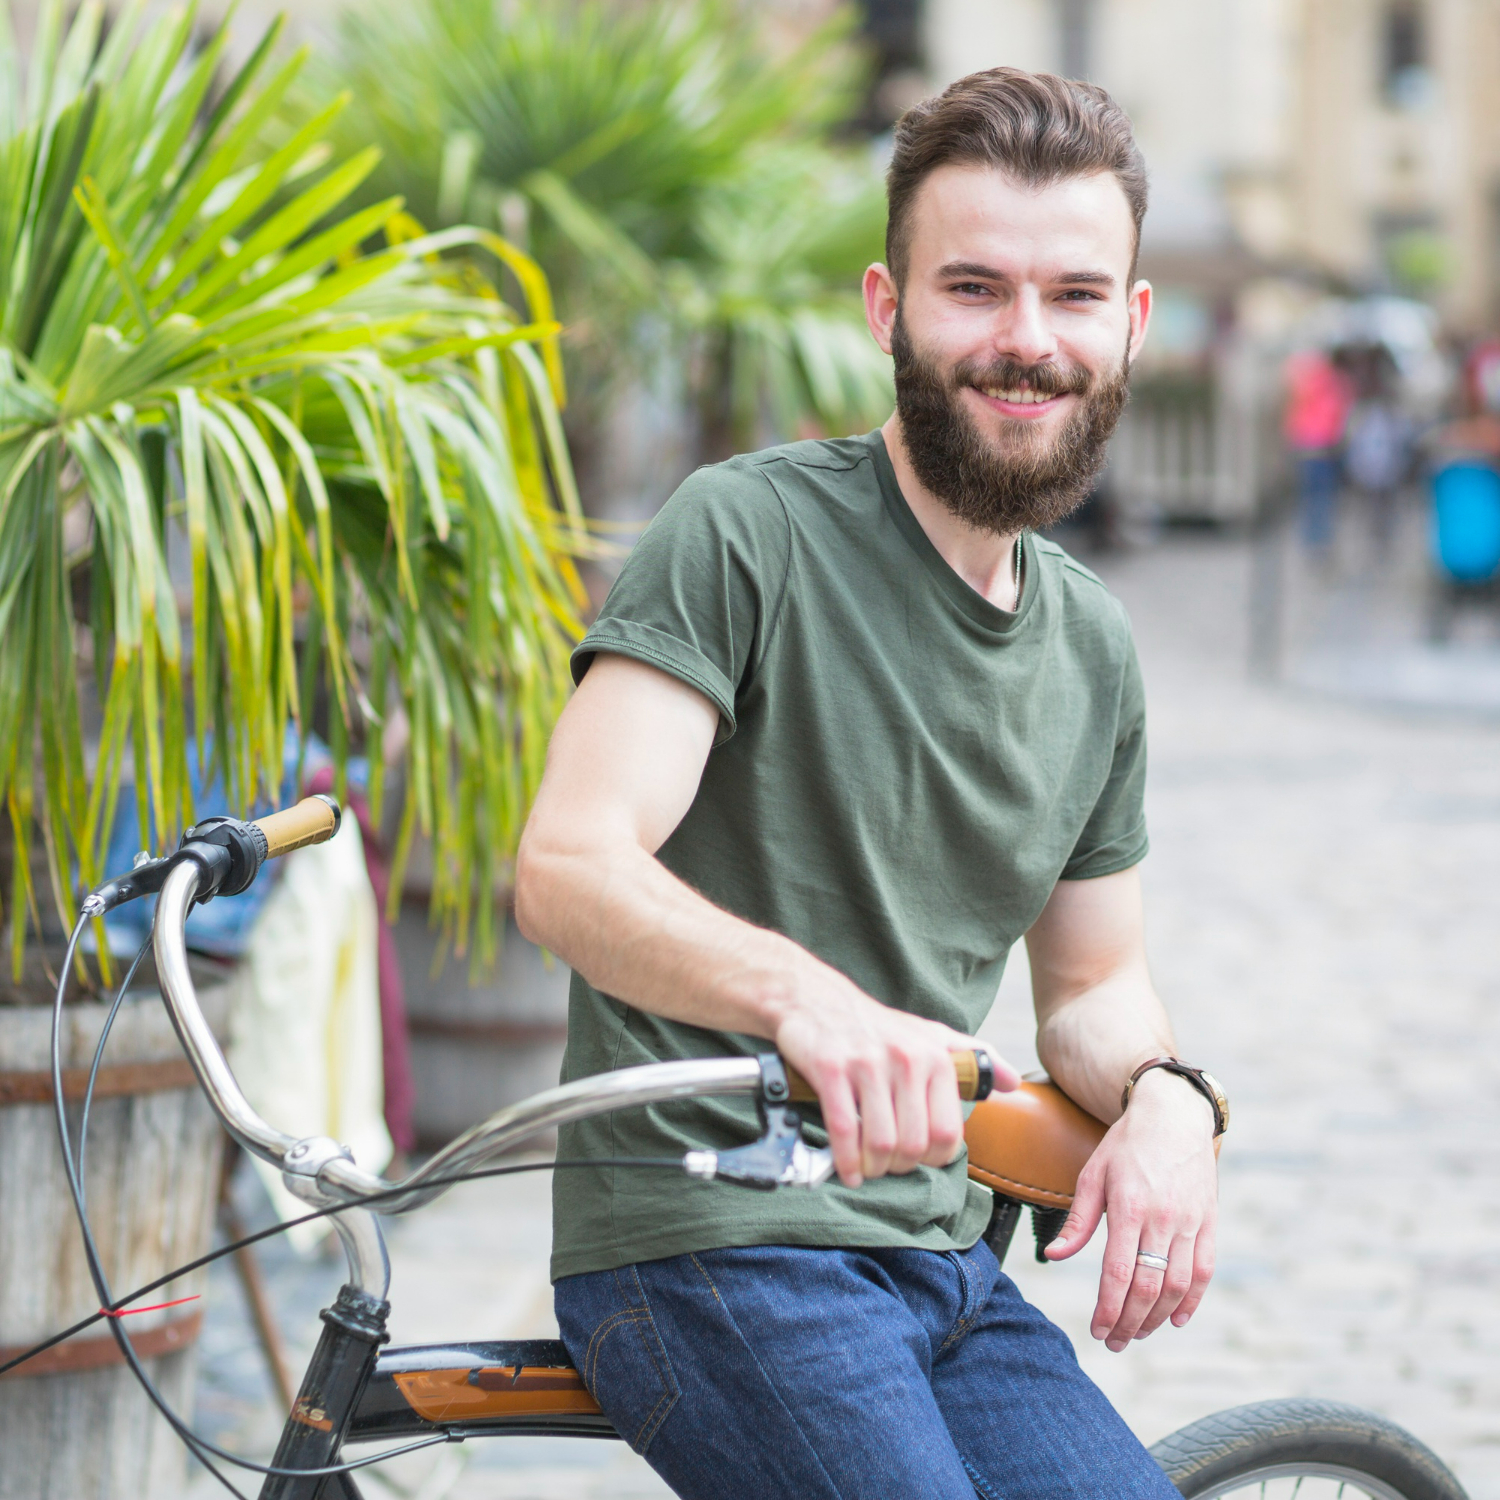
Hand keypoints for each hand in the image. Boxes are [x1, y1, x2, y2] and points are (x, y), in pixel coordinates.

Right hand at [772, 965, 1018, 1187]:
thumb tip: (1012, 1082)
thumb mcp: (930, 1034)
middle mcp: (906, 1059)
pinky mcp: (831, 1069)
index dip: (932, 1158)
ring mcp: (867, 1064)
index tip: (917, 1159)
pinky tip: (847, 1170)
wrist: (816, 998)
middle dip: (900, 1167)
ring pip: (880, 1143)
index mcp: (935, 1057)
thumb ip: (973, 1058)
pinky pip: (844, 1130)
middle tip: (888, 1166)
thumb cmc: (877, 1027)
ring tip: (867, 1168)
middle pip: (913, 1144)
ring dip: (873, 1168)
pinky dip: (846, 1161)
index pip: (947, 1133)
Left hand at [1043, 1068, 1217, 1350]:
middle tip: (1113, 1342)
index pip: (1119, 1273)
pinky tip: (1176, 1319)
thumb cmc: (1125, 1146)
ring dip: (1158, 1318)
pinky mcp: (1209, 1223)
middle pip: (1149, 1288)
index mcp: (1129, 1207)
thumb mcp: (1093, 1174)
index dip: (1109, 1309)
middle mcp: (1163, 1219)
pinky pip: (1203, 1272)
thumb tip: (1054, 1257)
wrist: (1173, 1116)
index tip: (1097, 1331)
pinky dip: (1192, 1301)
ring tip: (1137, 1333)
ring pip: (1178, 1286)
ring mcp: (1190, 1222)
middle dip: (1130, 1322)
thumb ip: (1078, 1220)